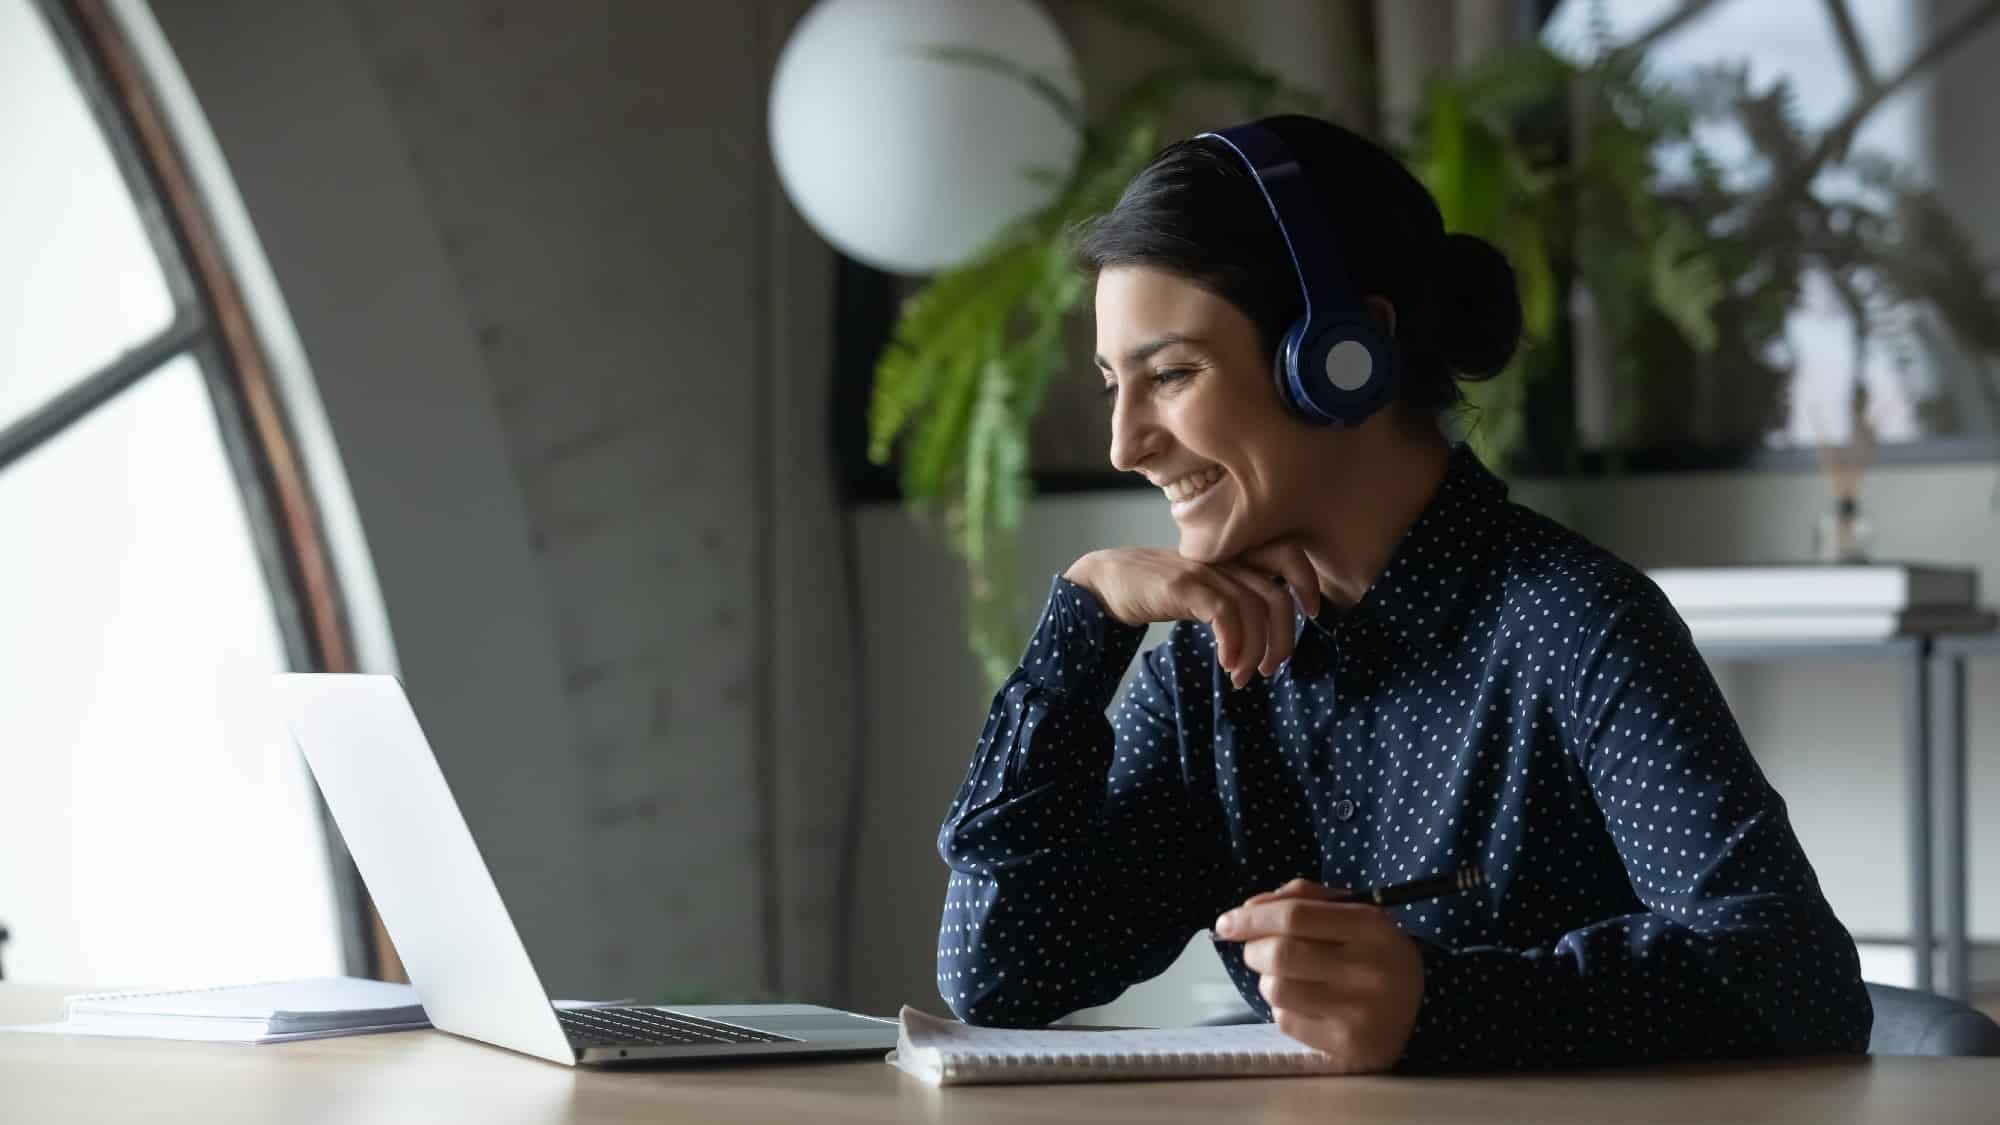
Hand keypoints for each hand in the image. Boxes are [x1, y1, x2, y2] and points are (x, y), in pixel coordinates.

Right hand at [1062, 543, 1320, 688]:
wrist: (1107, 581)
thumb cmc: (1159, 590)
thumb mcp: (1204, 589)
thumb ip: (1235, 599)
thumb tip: (1268, 634)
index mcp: (1233, 556)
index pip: (1287, 554)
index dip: (1307, 582)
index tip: (1311, 615)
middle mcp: (1223, 559)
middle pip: (1276, 596)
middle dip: (1282, 639)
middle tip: (1270, 668)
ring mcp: (1203, 570)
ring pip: (1252, 610)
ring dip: (1254, 652)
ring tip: (1242, 677)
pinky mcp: (1182, 585)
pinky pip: (1224, 614)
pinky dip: (1233, 644)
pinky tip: (1226, 663)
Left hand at [1213, 879, 1423, 1072]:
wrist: (1417, 1009)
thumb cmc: (1371, 953)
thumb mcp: (1350, 912)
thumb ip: (1300, 899)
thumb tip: (1246, 911)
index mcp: (1371, 926)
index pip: (1294, 917)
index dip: (1250, 918)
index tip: (1225, 923)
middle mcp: (1369, 969)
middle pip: (1279, 954)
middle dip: (1253, 950)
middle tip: (1256, 951)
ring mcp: (1360, 1011)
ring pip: (1276, 990)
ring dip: (1267, 981)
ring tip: (1287, 978)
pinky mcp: (1348, 1046)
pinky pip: (1286, 1022)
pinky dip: (1284, 1010)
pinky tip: (1306, 1004)